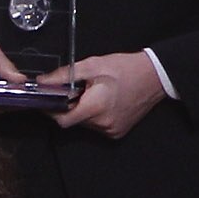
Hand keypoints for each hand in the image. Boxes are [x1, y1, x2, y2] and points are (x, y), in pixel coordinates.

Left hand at [51, 51, 166, 137]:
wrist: (155, 76)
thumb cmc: (125, 68)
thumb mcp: (92, 66)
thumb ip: (64, 75)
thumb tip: (43, 82)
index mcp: (96, 108)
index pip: (62, 119)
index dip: (51, 110)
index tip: (48, 100)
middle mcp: (103, 123)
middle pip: (73, 120)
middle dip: (69, 106)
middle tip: (77, 91)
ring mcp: (112, 129)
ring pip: (84, 124)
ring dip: (82, 110)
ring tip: (94, 94)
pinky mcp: (118, 132)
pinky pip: (97, 126)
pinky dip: (94, 116)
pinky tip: (104, 102)